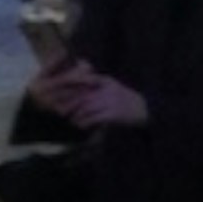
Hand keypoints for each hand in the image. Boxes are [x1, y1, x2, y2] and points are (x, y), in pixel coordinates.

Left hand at [30, 61, 146, 130]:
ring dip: (75, 115)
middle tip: (58, 110)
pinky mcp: (112, 114)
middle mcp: (106, 89)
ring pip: (85, 108)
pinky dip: (85, 123)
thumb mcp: (113, 86)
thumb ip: (97, 82)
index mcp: (105, 81)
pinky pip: (93, 118)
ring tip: (70, 120)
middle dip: (68, 103)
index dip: (68, 86)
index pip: (83, 80)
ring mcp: (109, 101)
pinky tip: (81, 126)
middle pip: (81, 95)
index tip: (57, 92)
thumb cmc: (126, 98)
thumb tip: (79, 76)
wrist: (146, 108)